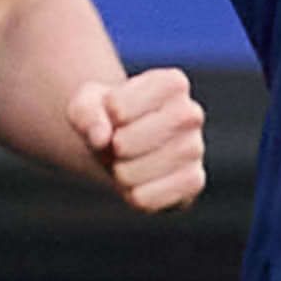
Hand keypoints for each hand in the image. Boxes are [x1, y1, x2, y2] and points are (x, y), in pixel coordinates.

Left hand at [65, 65, 206, 213]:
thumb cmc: (107, 119)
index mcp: (170, 83)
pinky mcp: (193, 181)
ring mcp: (195, 148)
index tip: (112, 115)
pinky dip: (134, 195)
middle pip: (133, 139)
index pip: (118, 107)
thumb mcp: (86, 106)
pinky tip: (138, 183)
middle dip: (114, 147)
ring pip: (144, 171)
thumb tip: (100, 138)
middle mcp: (191, 112)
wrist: (123, 147)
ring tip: (125, 164)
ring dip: (122, 173)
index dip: (104, 118)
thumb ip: (85, 113)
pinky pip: (152, 197)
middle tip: (117, 145)